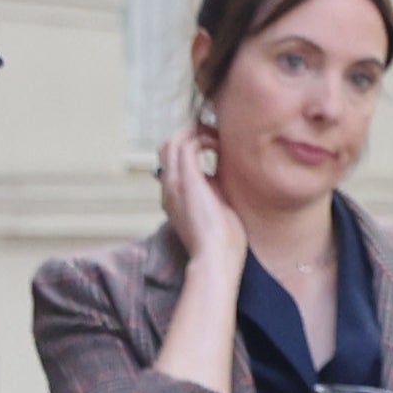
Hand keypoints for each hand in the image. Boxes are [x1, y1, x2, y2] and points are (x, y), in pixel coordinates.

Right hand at [158, 126, 243, 276]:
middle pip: (168, 147)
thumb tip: (223, 177)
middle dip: (189, 135)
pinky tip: (219, 144)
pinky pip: (187, 145)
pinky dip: (202, 138)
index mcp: (174, 197)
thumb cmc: (224, 245)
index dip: (189, 148)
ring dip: (194, 133)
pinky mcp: (186, 181)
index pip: (173, 163)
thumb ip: (216, 193)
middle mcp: (169, 188)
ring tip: (215, 135)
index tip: (213, 145)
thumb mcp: (218, 212)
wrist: (216, 259)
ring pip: (173, 142)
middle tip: (214, 135)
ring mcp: (174, 183)